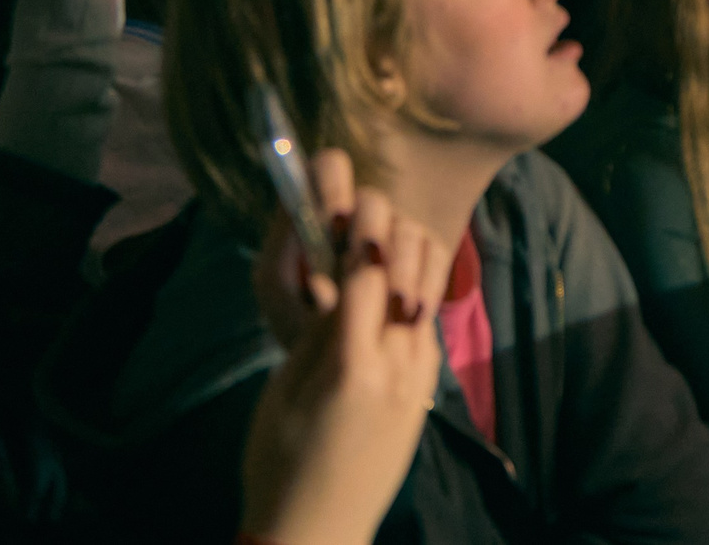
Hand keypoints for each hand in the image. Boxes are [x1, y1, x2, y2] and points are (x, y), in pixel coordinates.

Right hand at [241, 150, 448, 544]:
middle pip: (411, 268)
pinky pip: (428, 317)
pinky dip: (415, 286)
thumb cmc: (278, 465)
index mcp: (352, 366)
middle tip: (366, 210)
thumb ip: (316, 334)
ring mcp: (421, 375)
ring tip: (380, 237)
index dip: (363, 229)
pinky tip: (391, 281)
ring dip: (410, 252)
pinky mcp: (429, 384)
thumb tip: (335, 277)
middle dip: (391, 228)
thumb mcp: (283, 394)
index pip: (371, 272)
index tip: (352, 198)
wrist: (320, 530)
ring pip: (430, 287)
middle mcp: (399, 364)